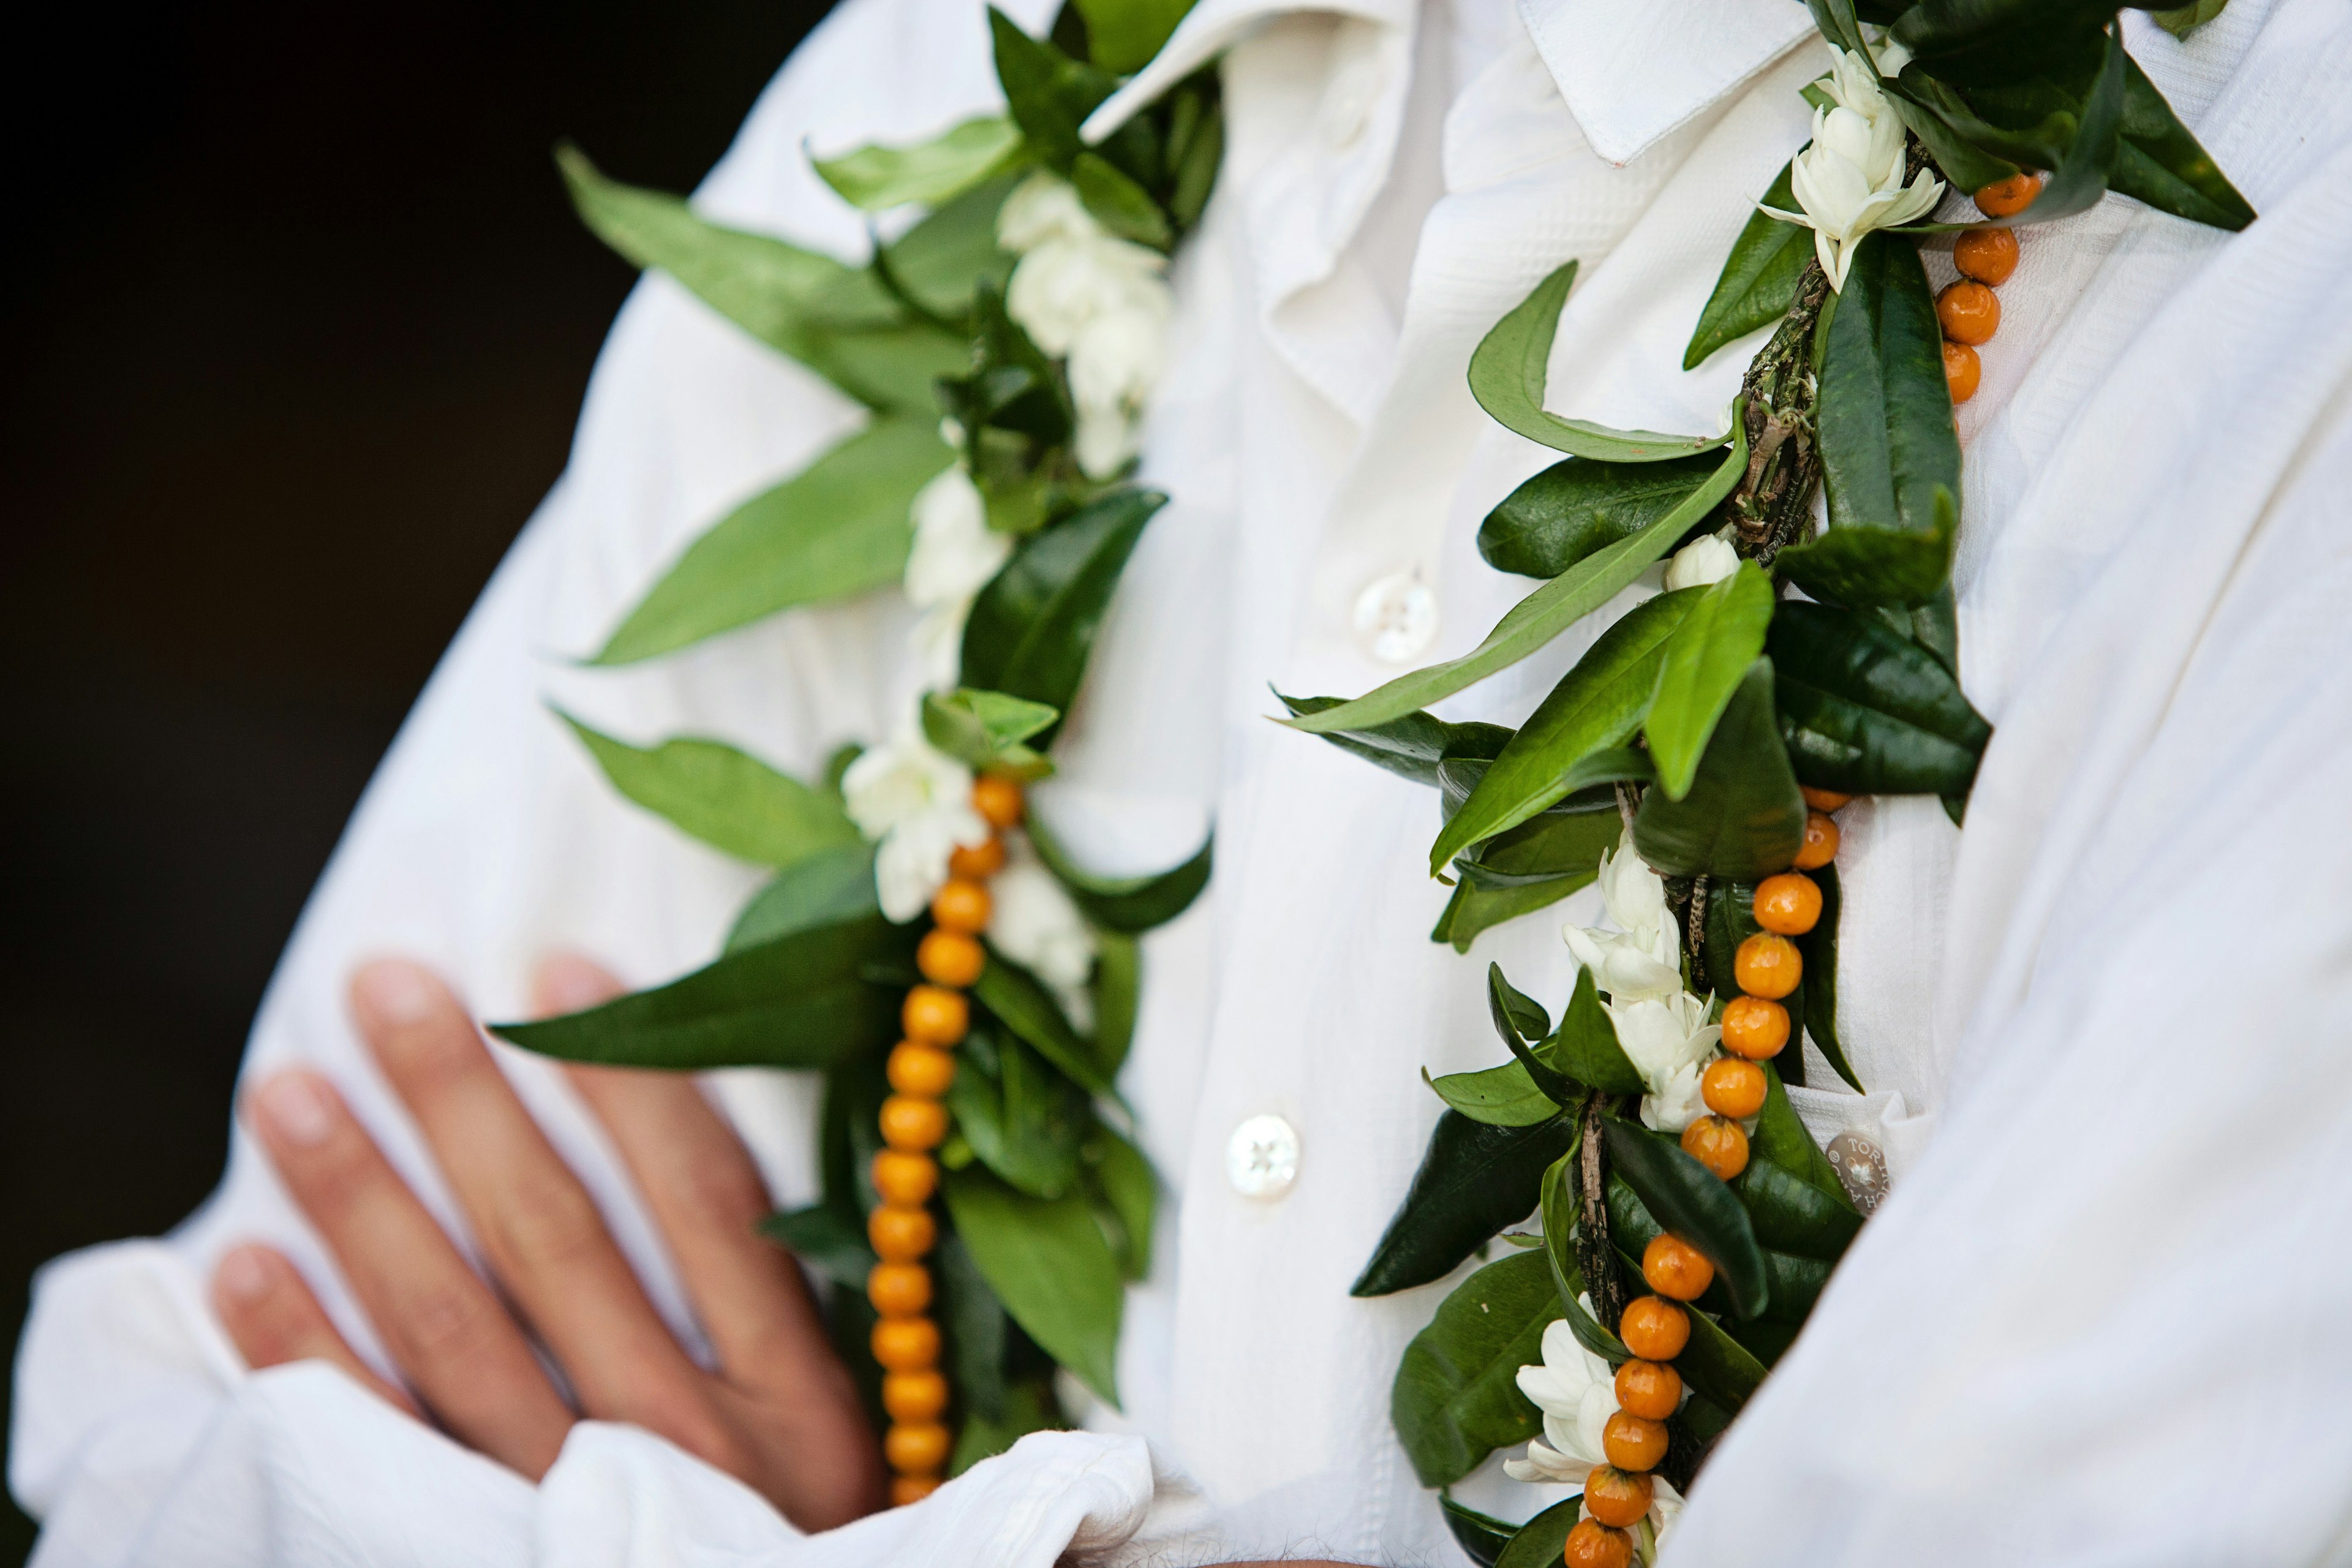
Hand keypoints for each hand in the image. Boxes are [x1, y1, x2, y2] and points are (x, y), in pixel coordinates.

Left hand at [210, 955, 883, 1529]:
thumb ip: (778, 1302)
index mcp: (794, 1402)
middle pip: (557, 1241)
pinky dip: (304, 1351)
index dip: (631, 1078)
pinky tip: (246, 1263)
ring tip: (288, 1095)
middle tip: (385, 991)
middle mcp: (682, 1446)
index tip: (555, 967)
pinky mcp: (476, 1553)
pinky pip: (375, 1442)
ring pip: (452, 1326)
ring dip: (361, 1198)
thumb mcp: (836, 1427)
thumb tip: (681, 1120)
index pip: (705, 1201)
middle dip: (463, 1102)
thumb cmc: (798, 1529)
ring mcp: (570, 1505)